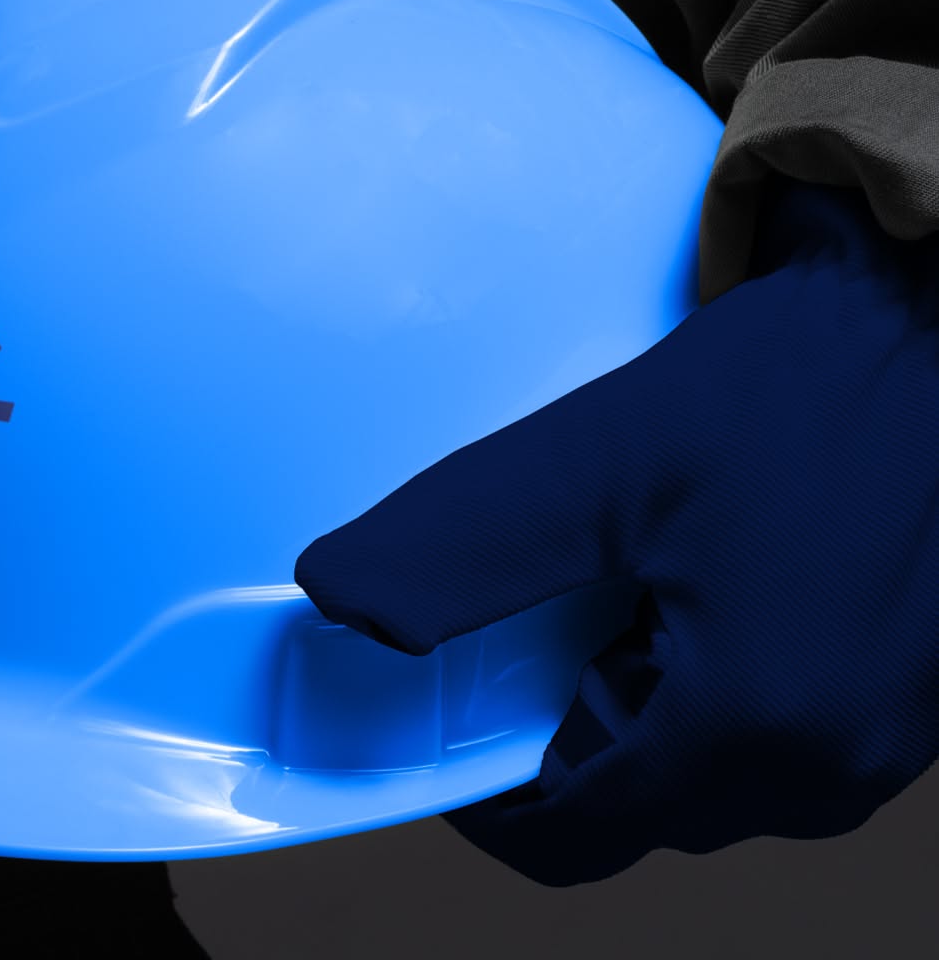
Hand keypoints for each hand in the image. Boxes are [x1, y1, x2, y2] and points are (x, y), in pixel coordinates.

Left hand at [295, 181, 938, 884]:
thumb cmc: (802, 381)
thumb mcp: (595, 460)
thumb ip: (455, 549)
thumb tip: (337, 599)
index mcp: (755, 728)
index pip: (572, 838)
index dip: (485, 795)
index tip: (449, 729)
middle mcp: (839, 762)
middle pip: (639, 808)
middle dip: (567, 730)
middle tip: (543, 617)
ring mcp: (895, 738)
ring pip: (711, 778)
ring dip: (645, 707)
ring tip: (636, 582)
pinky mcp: (922, 697)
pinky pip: (783, 736)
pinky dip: (720, 689)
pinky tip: (709, 583)